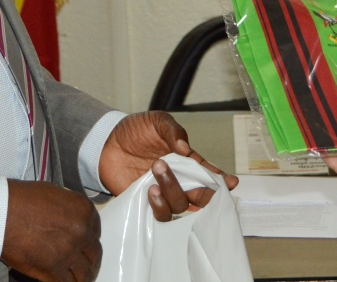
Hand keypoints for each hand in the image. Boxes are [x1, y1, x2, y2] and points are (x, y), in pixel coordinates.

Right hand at [1, 180, 100, 281]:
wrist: (1, 211)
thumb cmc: (22, 199)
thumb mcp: (55, 194)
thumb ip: (69, 210)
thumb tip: (70, 221)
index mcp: (84, 210)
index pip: (96, 233)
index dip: (88, 241)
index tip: (83, 247)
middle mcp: (82, 231)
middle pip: (94, 254)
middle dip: (89, 261)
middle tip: (84, 266)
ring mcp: (69, 252)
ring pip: (85, 273)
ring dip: (82, 277)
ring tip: (77, 279)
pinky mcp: (53, 269)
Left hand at [99, 111, 239, 220]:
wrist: (106, 141)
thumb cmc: (135, 129)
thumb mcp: (156, 121)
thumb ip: (172, 131)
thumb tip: (185, 148)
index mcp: (184, 161)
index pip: (206, 173)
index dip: (220, 179)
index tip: (230, 182)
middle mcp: (177, 179)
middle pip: (199, 195)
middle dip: (205, 195)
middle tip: (198, 188)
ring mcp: (162, 193)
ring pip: (179, 206)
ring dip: (173, 191)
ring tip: (156, 169)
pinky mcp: (144, 202)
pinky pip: (159, 215)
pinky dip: (159, 206)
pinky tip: (150, 190)